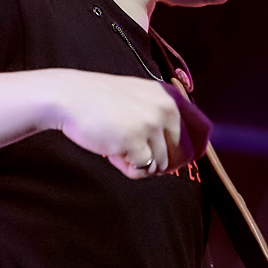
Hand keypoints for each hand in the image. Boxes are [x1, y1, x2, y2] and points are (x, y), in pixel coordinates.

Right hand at [44, 70, 183, 176]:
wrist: (68, 98)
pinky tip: (113, 153)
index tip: (169, 155)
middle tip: (135, 152)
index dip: (186, 150)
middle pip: (181, 154)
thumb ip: (162, 115)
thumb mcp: (139, 97)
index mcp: (169, 98)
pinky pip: (143, 170)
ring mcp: (150, 125)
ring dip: (140, 163)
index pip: (198, 132)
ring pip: (161, 164)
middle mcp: (165, 109)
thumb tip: (186, 152)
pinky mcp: (135, 142)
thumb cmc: (100, 101)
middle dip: (159, 159)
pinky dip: (128, 168)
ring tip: (119, 147)